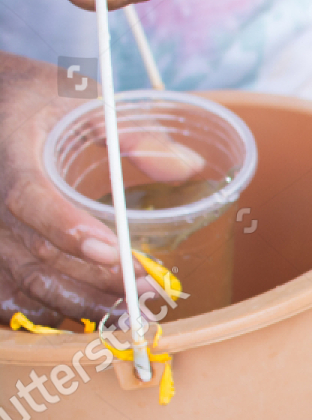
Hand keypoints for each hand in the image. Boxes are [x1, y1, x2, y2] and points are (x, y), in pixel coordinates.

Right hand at [0, 53, 185, 326]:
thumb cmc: (40, 101)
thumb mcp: (83, 101)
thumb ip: (134, 132)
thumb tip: (186, 166)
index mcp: (10, 150)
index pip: (28, 197)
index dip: (67, 228)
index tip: (114, 252)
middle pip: (37, 254)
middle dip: (97, 282)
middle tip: (150, 293)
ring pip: (25, 283)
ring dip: (80, 306)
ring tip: (133, 312)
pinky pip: (7, 297)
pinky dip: (46, 314)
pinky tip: (89, 318)